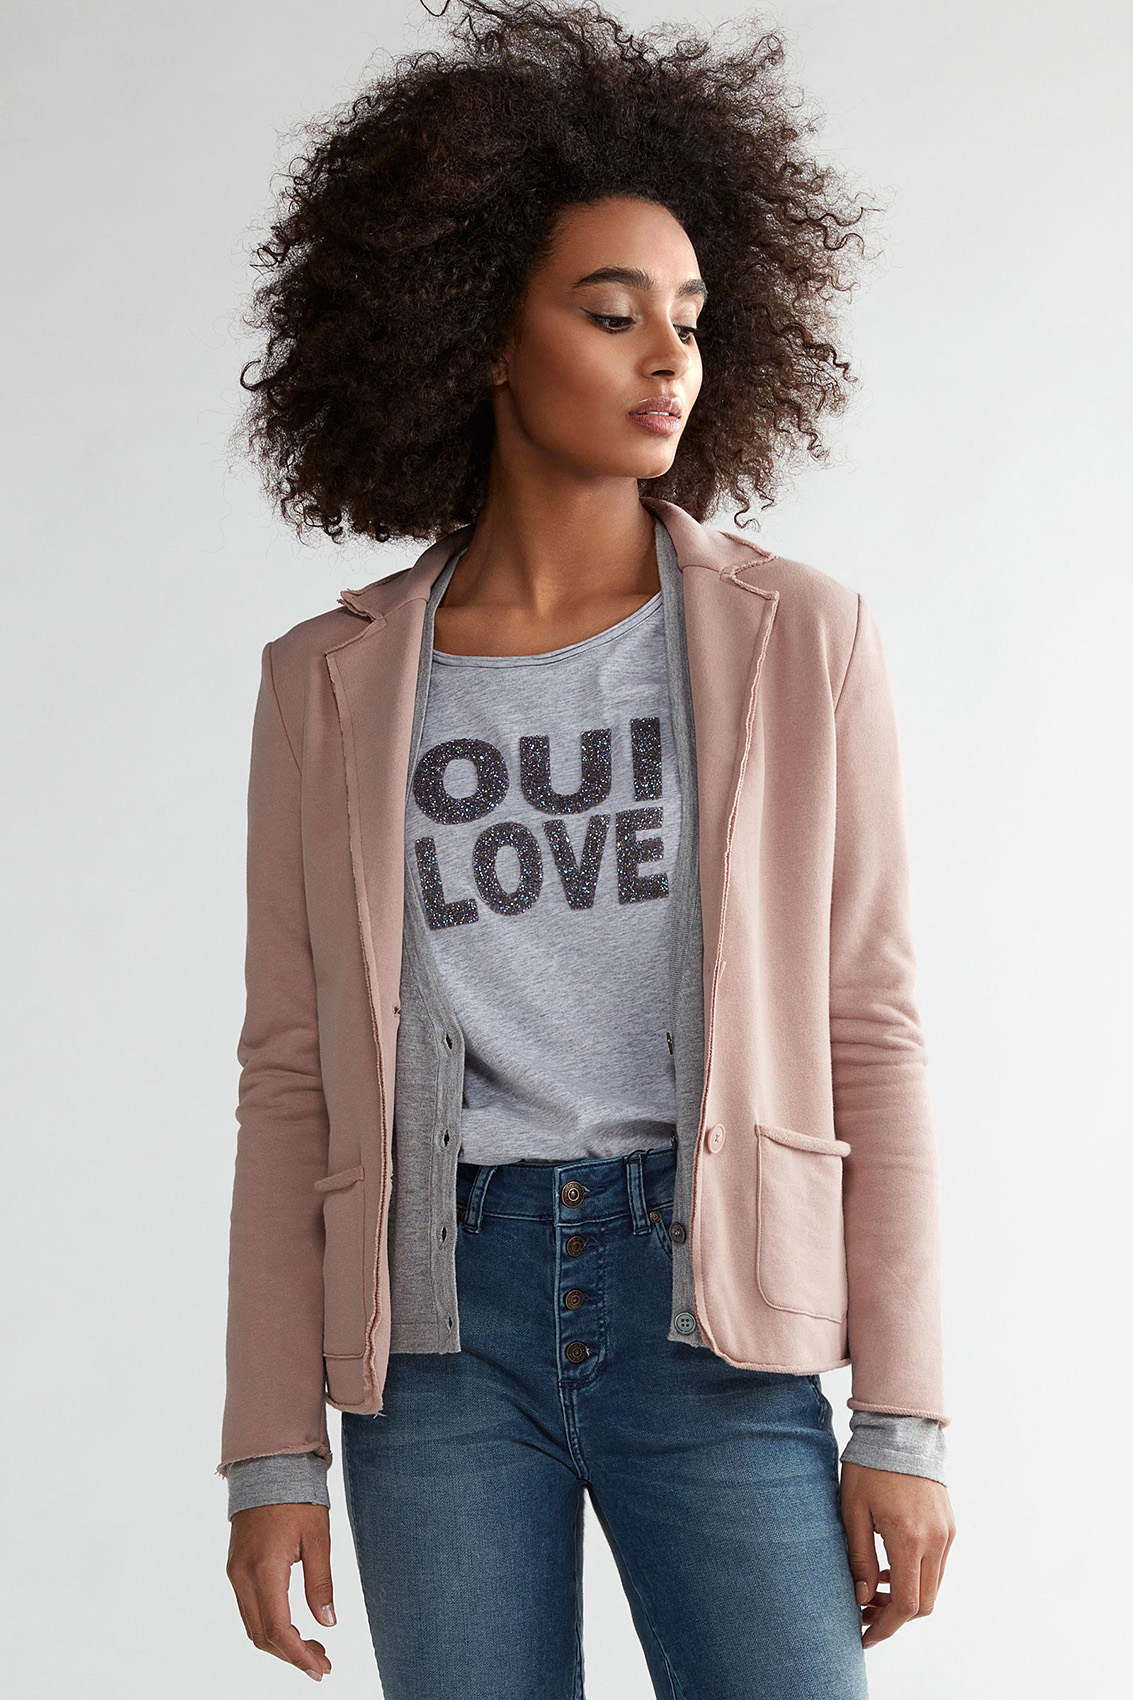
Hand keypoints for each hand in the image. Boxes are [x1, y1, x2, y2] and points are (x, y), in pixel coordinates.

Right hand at [227, 1503, 336, 1679]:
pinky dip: (269, 1625)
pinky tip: (293, 1626)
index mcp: (264, 1569)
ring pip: (253, 1626)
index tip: (321, 1668)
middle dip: (292, 1656)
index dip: (299, 1655)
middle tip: (322, 1662)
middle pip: (262, 1636)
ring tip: (313, 1648)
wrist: (267, 1464)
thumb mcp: (317, 1537)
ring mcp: (235, 1572)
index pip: (278, 1629)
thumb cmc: (296, 1496)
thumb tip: (327, 1623)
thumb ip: (320, 1582)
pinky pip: (249, 1609)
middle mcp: (242, 1576)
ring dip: (280, 1644)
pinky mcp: (236, 1567)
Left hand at [839, 1463, 954, 1647]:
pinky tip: (891, 1569)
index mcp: (909, 1538)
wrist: (899, 1429)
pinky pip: (937, 1566)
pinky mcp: (949, 1525)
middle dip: (894, 1617)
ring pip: (933, 1587)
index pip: (906, 1605)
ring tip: (874, 1592)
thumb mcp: (853, 1512)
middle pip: (924, 1604)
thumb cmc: (869, 1467)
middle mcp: (935, 1540)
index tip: (864, 1636)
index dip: (885, 1627)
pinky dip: (917, 1577)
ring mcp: (946, 1532)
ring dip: (907, 1599)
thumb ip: (860, 1559)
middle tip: (865, 1613)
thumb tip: (862, 1599)